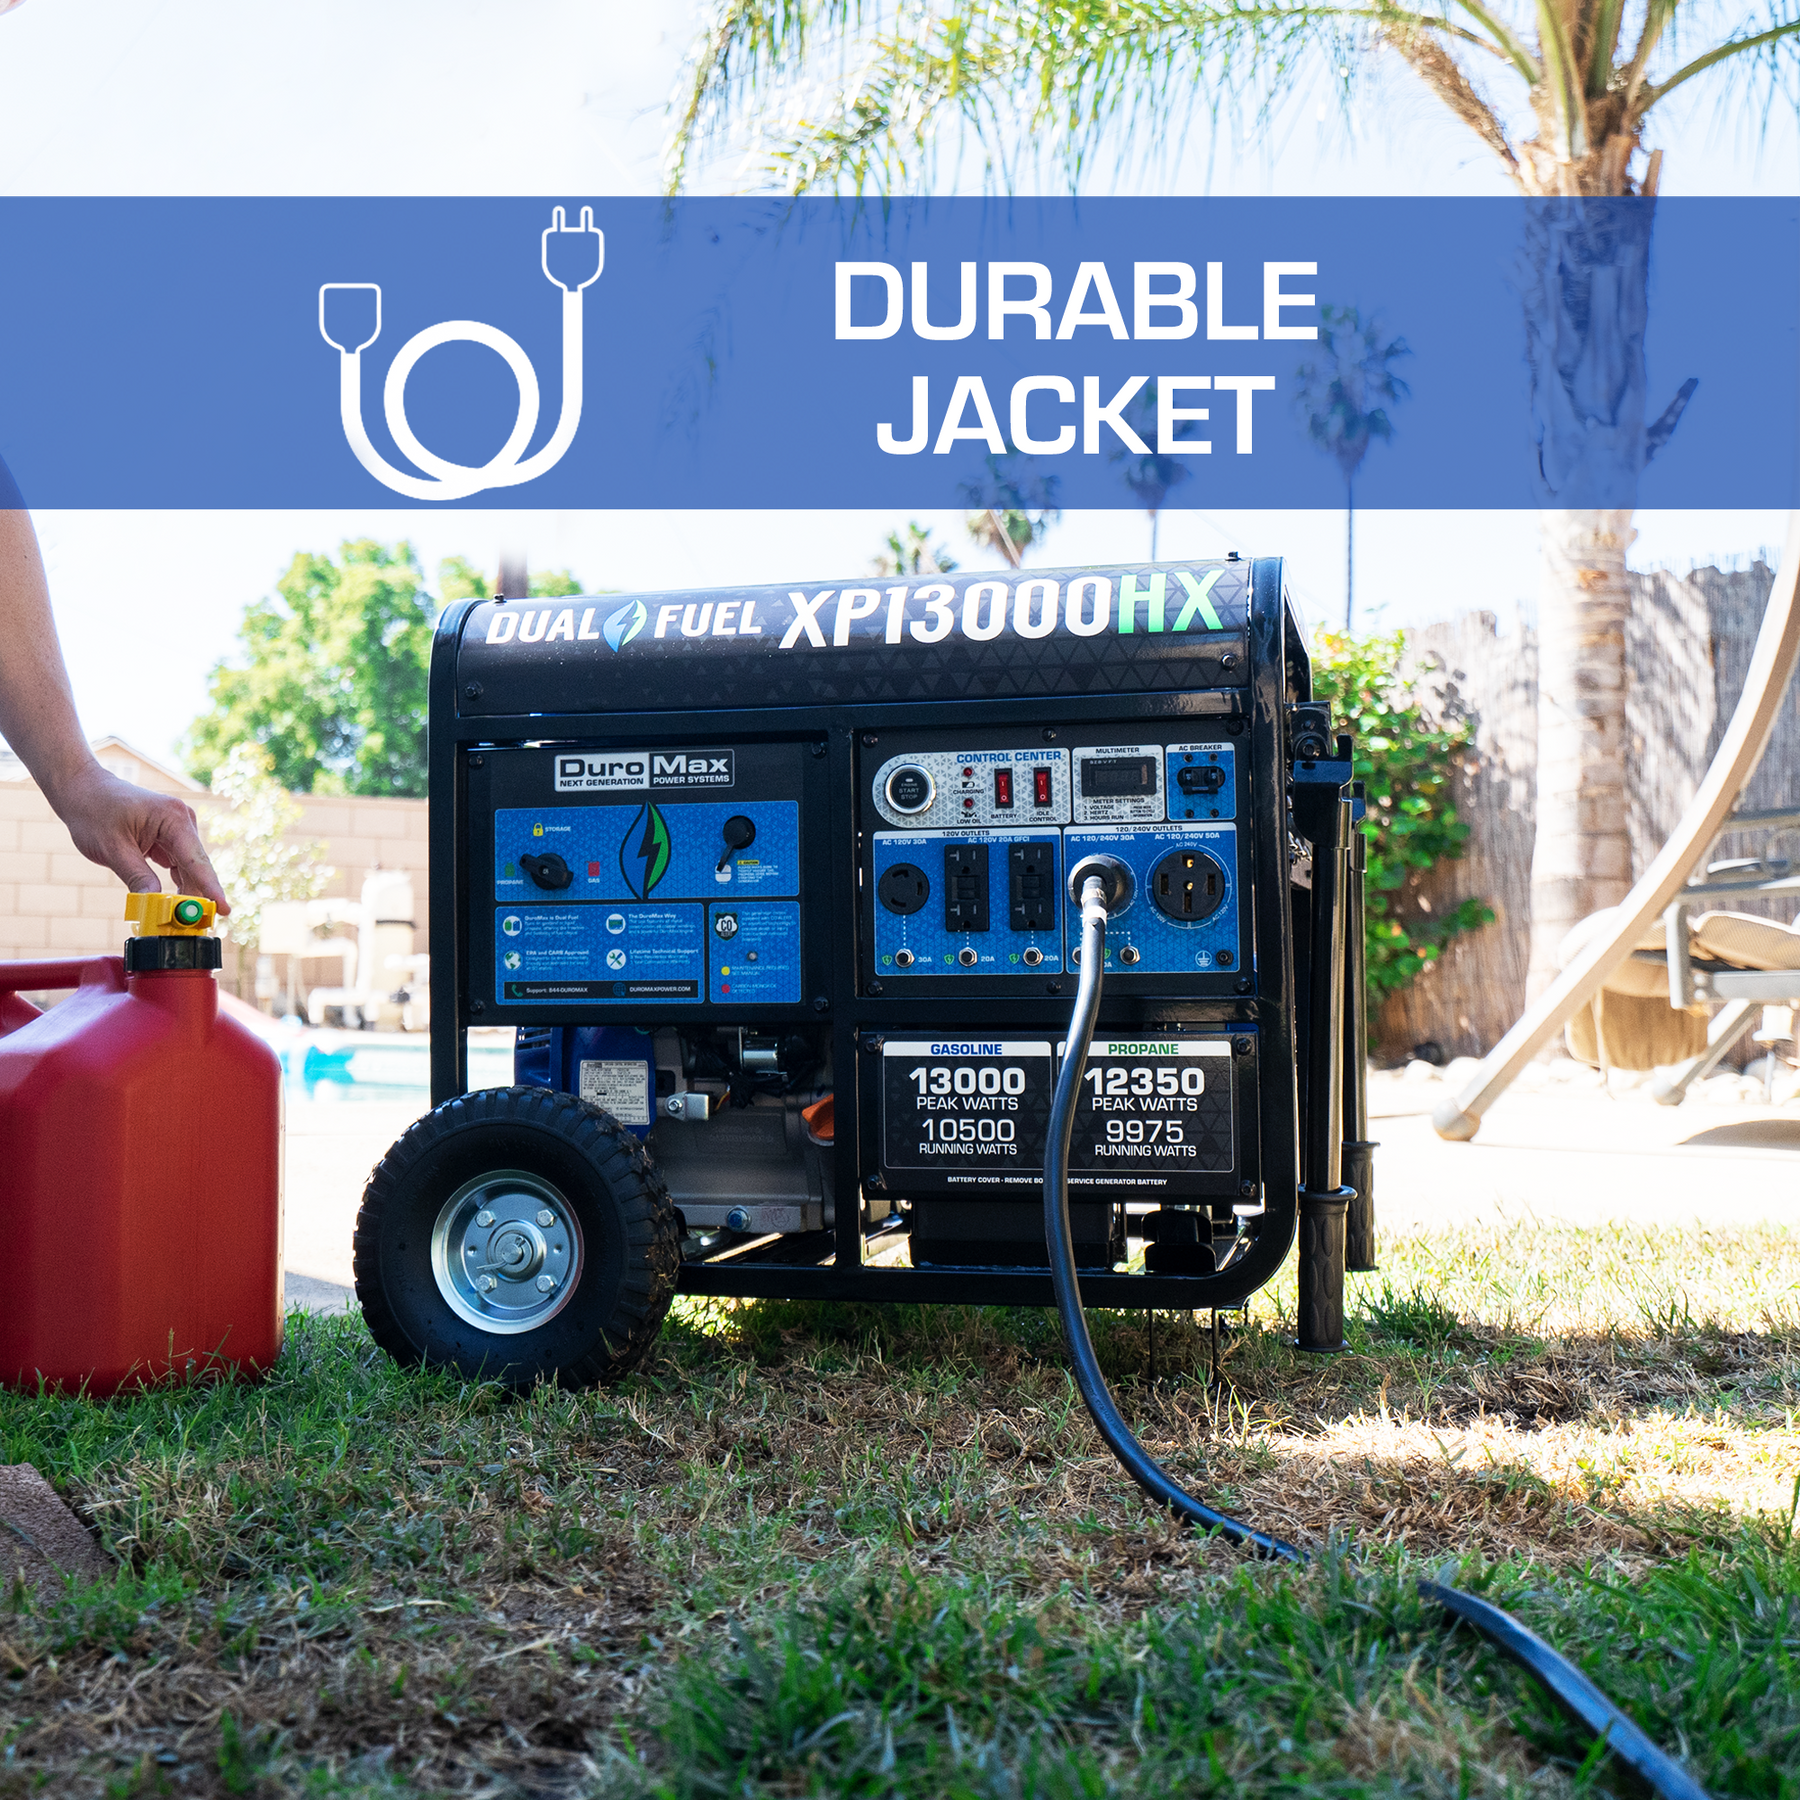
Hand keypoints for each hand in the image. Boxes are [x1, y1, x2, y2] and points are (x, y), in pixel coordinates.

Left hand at [50, 763, 230, 913]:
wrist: (83, 790)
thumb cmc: (94, 812)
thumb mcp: (112, 849)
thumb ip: (137, 877)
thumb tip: (156, 906)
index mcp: (173, 818)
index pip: (196, 860)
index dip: (211, 888)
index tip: (224, 909)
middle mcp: (183, 821)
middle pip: (197, 867)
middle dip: (198, 896)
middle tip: (194, 925)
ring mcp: (179, 828)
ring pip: (190, 868)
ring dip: (187, 892)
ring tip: (181, 918)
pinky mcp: (171, 836)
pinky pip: (180, 865)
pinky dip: (178, 883)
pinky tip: (175, 902)